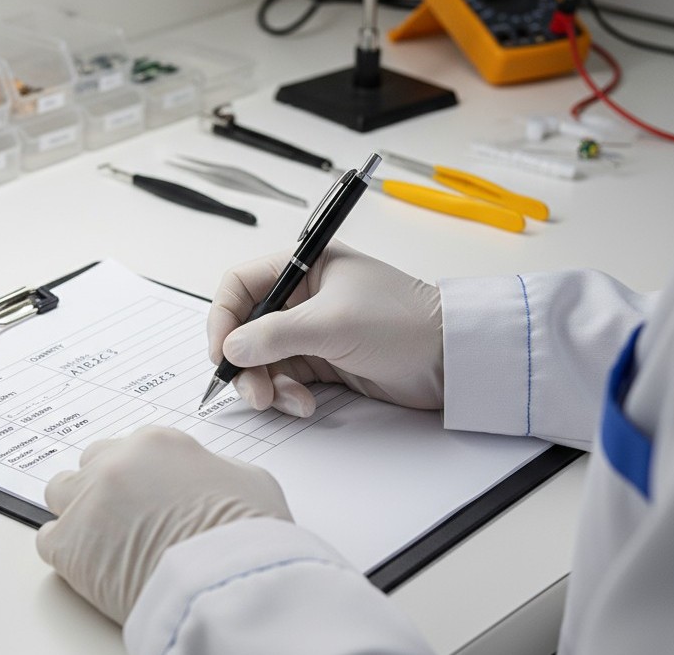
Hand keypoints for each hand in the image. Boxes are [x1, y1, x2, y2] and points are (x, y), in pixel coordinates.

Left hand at [35, 426, 292, 624]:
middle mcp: (116, 464)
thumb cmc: (247, 534)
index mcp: (157, 443)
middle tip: (126, 515)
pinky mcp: (69, 545)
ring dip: (77, 510)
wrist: (226, 581)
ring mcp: (88, 502)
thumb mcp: (250, 480)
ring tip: (102, 538)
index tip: (148, 494)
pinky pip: (47, 538)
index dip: (142, 474)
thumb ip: (216, 469)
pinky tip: (90, 562)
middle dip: (106, 485)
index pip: (131, 448)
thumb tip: (208, 480)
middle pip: (91, 463)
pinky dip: (64, 549)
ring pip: (60, 492)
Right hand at [207, 240, 443, 415]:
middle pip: (247, 328)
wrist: (451, 359)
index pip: (241, 286)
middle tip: (252, 392)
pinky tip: (305, 405)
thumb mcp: (333, 323)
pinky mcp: (324, 361)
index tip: (221, 353)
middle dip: (245, 362)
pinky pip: (286, 379)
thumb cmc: (403, 322)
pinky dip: (287, 395)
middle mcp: (302, 297)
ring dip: (266, 384)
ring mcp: (312, 331)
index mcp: (304, 267)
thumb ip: (275, 334)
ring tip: (285, 402)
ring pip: (264, 359)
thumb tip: (231, 347)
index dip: (223, 318)